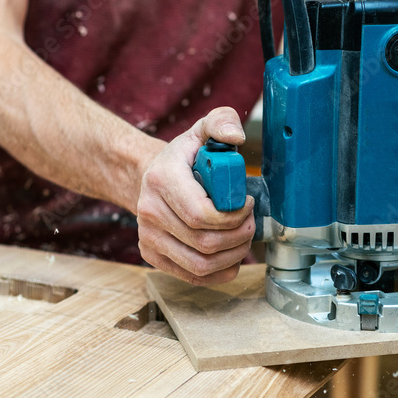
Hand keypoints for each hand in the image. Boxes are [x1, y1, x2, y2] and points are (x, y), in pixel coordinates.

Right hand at [137, 107, 254, 284]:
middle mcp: (149, 212)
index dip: (234, 216)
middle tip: (250, 222)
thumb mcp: (202, 130)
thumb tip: (235, 138)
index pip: (202, 215)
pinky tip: (231, 255)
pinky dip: (220, 272)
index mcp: (161, 180)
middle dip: (240, 236)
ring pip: (201, 264)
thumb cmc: (183, 157)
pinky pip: (193, 276)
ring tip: (243, 237)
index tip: (248, 204)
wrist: (148, 176)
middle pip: (205, 242)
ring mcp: (148, 238)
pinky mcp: (152, 256)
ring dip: (233, 255)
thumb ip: (222, 122)